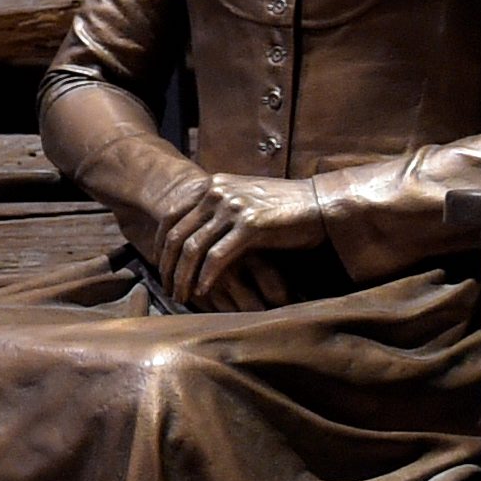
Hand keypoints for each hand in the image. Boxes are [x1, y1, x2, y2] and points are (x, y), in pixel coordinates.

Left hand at [147, 172, 333, 312]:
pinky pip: (217, 257)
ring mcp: (233, 207)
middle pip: (176, 234)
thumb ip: (219, 208)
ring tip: (181, 296)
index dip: (160, 245)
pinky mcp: (250, 225)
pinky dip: (206, 277)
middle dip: (168, 266)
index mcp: (212, 184)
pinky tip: (202, 292)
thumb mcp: (243, 198)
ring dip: (183, 277)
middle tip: (167, 288)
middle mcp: (217, 192)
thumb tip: (195, 233)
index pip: (171, 215)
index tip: (161, 267)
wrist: (319, 203)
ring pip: (193, 248)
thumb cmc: (283, 206)